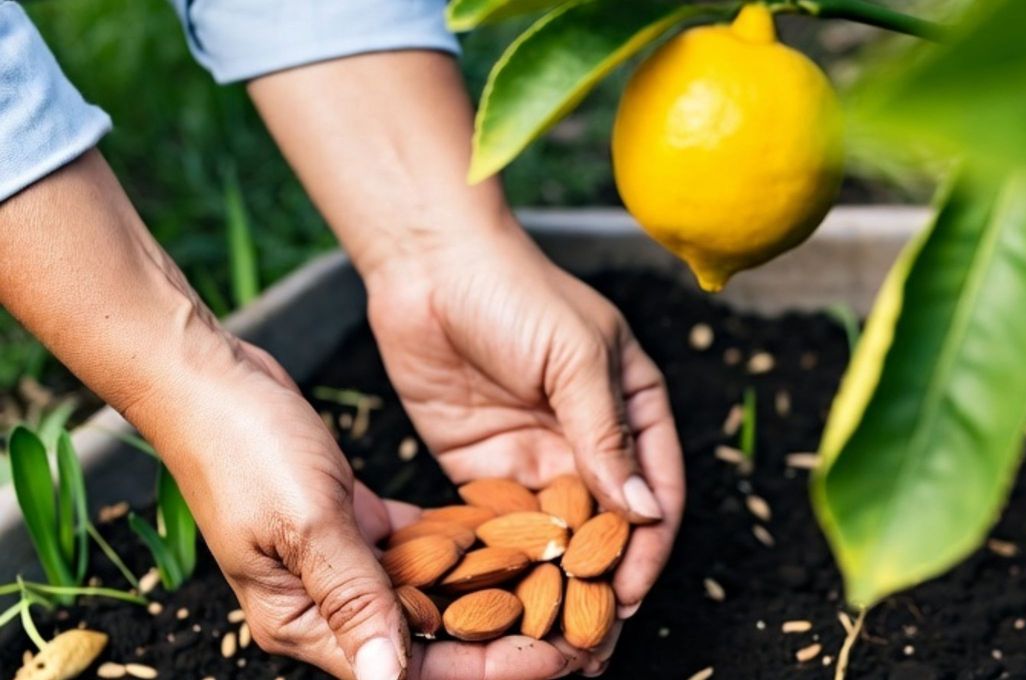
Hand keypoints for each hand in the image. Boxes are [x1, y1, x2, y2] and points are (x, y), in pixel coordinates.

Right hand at [126, 339, 570, 679]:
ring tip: (562, 588)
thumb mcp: (305, 522)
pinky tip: (518, 542)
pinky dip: (466, 551)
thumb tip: (389, 676)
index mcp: (304, 624)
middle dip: (505, 639)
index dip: (490, 668)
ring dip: (494, 597)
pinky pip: (422, 552)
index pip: (411, 671)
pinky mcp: (356, 527)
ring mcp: (343, 566)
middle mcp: (327, 606)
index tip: (560, 652)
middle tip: (581, 625)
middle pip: (431, 644)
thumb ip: (353, 598)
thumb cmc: (242, 446)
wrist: (208, 378)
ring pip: (433, 599)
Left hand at [365, 222, 685, 674]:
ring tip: (546, 638)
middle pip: (607, 527)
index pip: (654, 491)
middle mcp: (590, 440)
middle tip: (589, 639)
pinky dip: (502, 564)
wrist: (426, 265)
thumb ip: (606, 435)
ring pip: (555, 537)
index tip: (631, 593)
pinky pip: (499, 527)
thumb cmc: (515, 291)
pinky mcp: (482, 468)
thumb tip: (644, 514)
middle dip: (602, 582)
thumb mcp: (576, 356)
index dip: (647, 547)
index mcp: (633, 408)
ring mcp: (536, 456)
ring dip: (553, 586)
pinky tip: (497, 602)